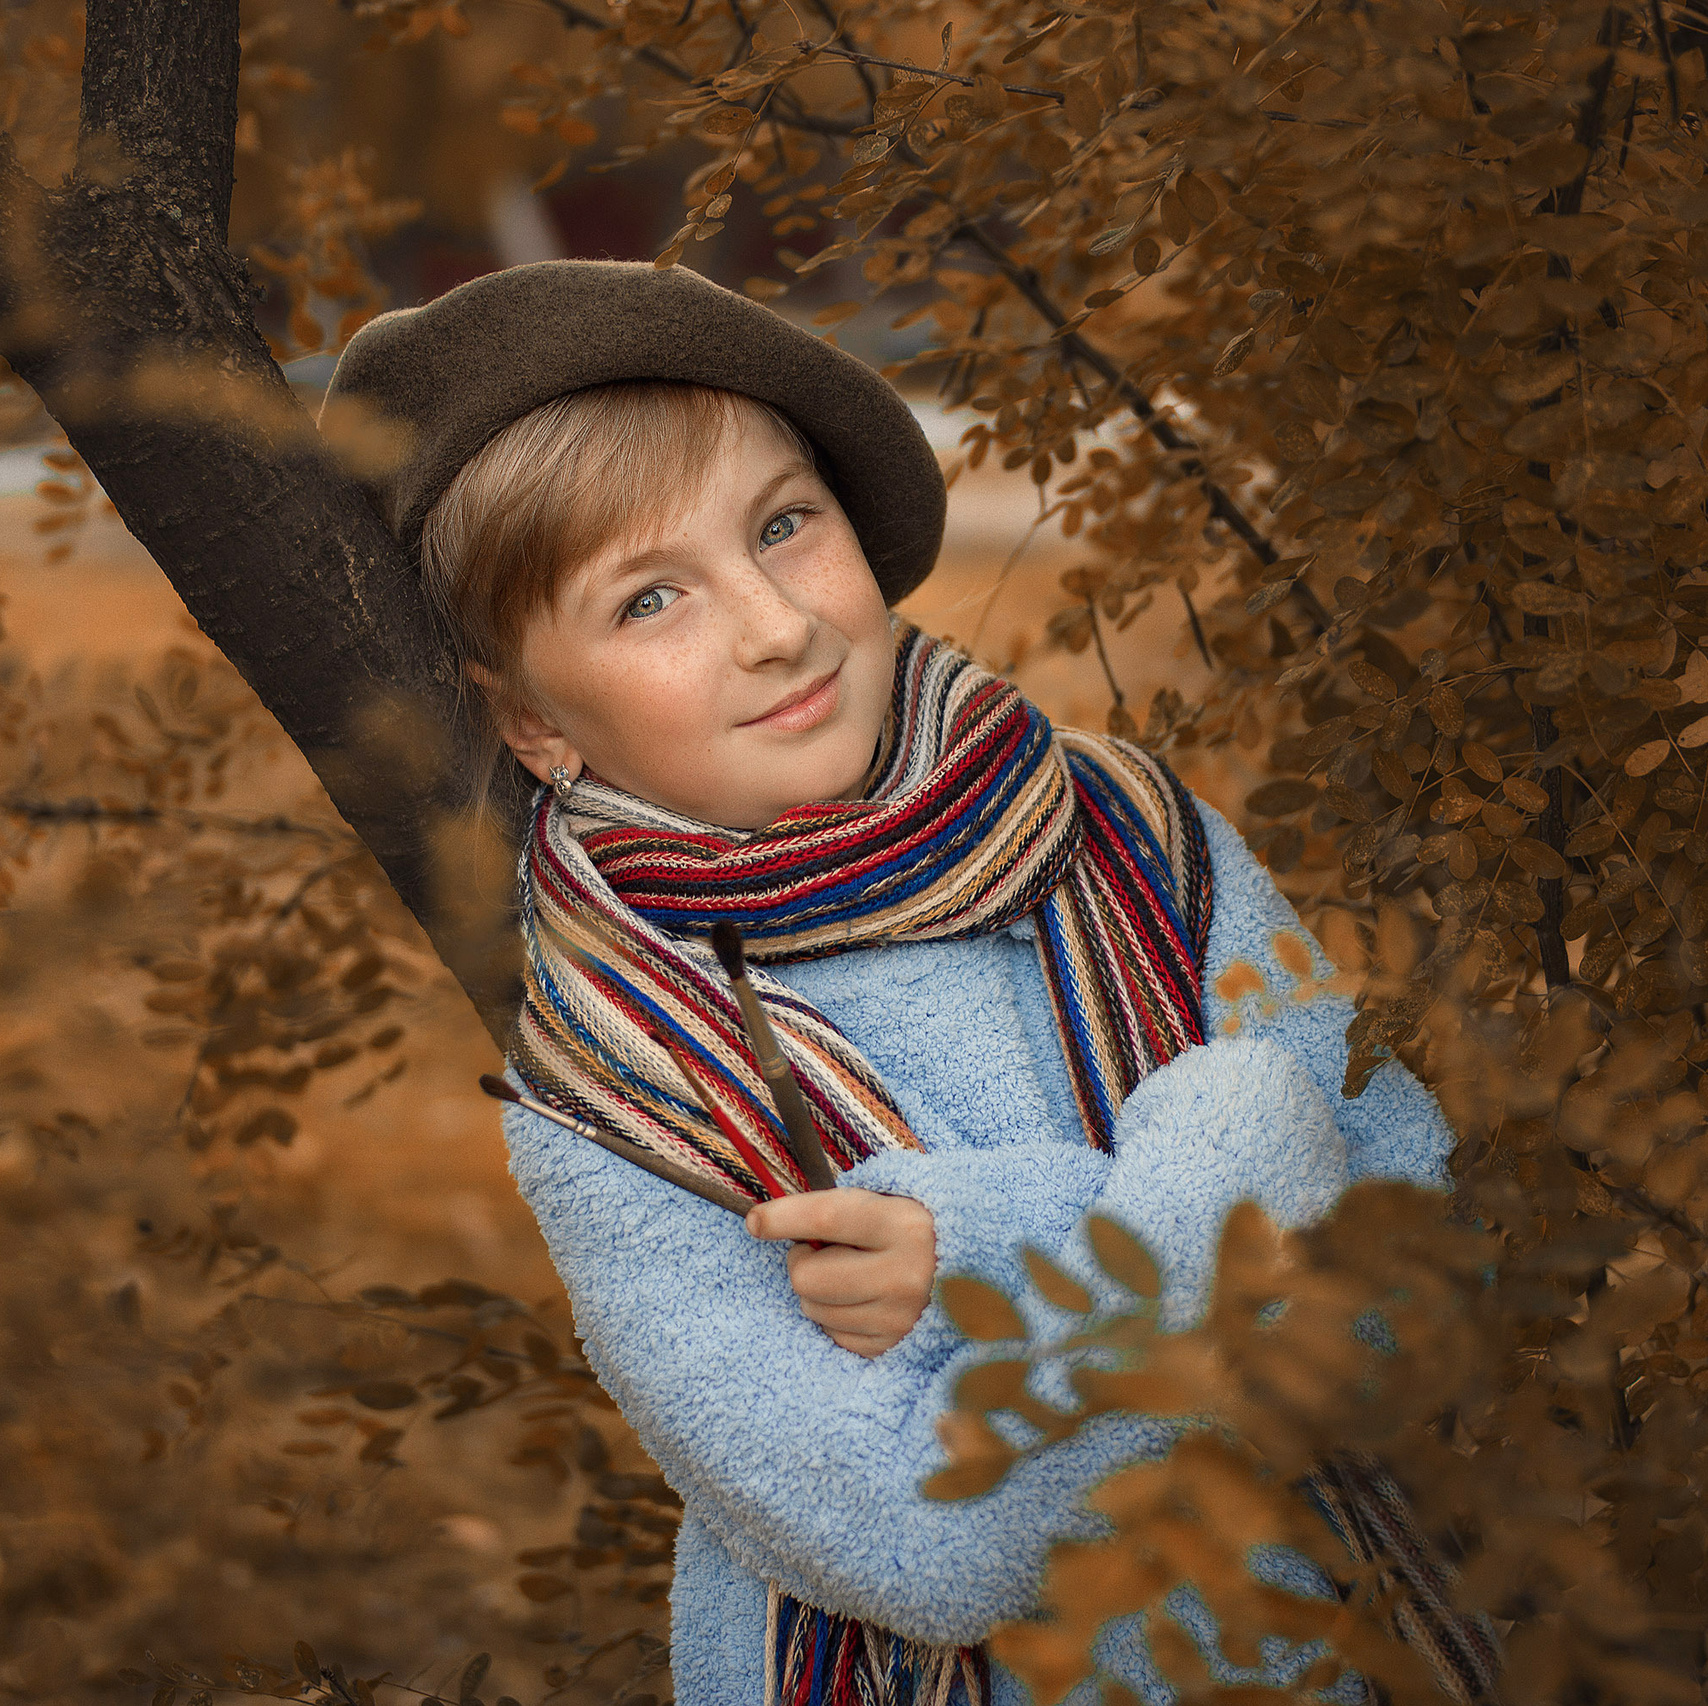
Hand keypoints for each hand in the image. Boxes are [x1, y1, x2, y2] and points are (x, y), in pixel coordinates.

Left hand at [746, 1187, 935, 1357]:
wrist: (976, 1267)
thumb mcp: (887, 1199)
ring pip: (815, 1310)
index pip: (825, 1219)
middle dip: (801, 1261)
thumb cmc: (913, 1225)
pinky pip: (834, 1335)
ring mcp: (900, 1317)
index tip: (755, 1221)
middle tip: (818, 1250)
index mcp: (902, 1225)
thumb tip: (765, 1223)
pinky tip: (861, 1298)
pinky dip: (837, 1317)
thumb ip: (835, 1207)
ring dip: (818, 1291)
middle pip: (808, 1278)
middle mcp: (905, 1274)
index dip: (782, 1218)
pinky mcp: (895, 1346)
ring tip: (848, 1273)